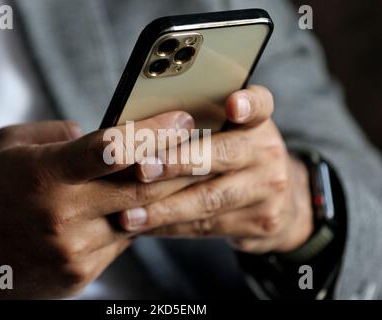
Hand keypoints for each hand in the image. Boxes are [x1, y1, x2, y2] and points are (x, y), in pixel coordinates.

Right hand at [0, 112, 200, 297]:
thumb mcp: (10, 147)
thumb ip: (59, 136)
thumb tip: (104, 135)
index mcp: (46, 173)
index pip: (115, 147)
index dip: (155, 131)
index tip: (183, 119)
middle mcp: (65, 213)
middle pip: (142, 188)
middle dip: (179, 165)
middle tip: (203, 145)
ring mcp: (76, 248)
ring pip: (138, 218)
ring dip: (163, 195)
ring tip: (183, 173)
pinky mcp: (82, 272)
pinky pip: (123, 241)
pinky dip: (136, 221)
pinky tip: (141, 207)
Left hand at [118, 85, 313, 253]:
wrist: (279, 202)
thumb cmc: (234, 160)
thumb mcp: (229, 135)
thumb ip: (200, 125)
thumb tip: (141, 127)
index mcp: (257, 122)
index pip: (260, 104)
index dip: (247, 103)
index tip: (233, 105)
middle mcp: (268, 151)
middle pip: (222, 154)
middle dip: (178, 163)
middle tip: (143, 169)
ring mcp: (268, 188)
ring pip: (209, 198)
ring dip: (165, 208)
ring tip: (131, 214)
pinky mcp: (260, 221)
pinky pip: (207, 226)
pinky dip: (170, 227)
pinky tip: (145, 227)